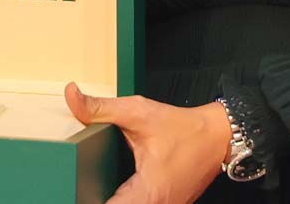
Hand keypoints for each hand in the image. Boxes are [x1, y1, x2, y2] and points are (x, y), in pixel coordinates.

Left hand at [65, 82, 229, 203]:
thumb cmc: (182, 127)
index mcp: (148, 192)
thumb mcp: (137, 112)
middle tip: (78, 184)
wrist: (217, 136)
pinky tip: (109, 187)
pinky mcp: (166, 203)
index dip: (88, 200)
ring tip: (89, 185)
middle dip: (95, 197)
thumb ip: (99, 108)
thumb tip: (72, 96)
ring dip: (112, 198)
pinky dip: (124, 198)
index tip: (74, 191)